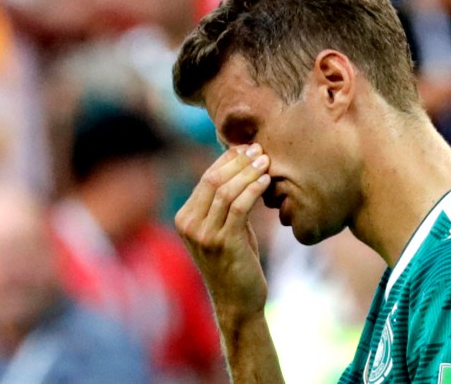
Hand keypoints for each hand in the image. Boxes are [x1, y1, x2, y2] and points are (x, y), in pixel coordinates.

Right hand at [175, 143, 270, 316]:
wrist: (238, 301)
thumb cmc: (235, 262)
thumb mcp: (224, 228)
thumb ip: (224, 203)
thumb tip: (240, 165)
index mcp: (184, 218)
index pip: (206, 178)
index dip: (228, 160)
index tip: (248, 148)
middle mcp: (189, 225)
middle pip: (213, 180)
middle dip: (238, 162)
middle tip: (259, 150)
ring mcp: (204, 235)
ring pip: (225, 191)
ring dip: (248, 173)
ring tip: (266, 162)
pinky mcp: (223, 243)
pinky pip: (238, 207)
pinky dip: (253, 190)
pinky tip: (266, 181)